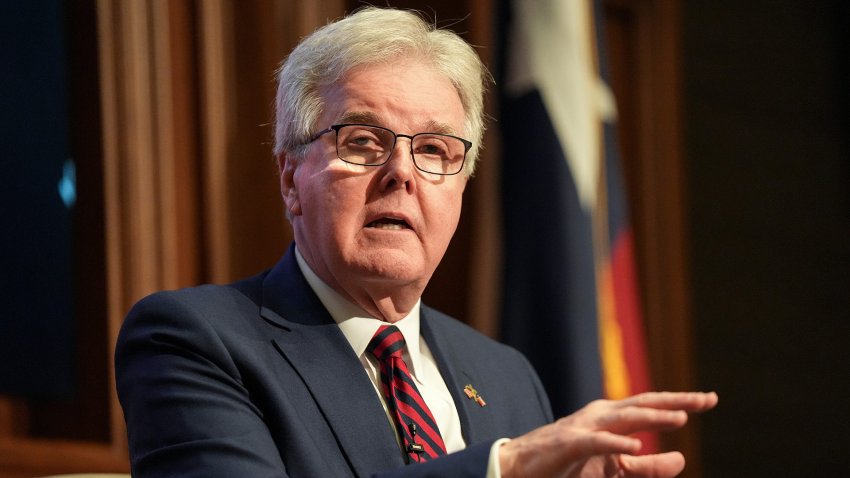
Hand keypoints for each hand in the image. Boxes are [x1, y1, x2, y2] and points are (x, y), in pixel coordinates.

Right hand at [499, 391, 717, 477]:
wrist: (521, 468)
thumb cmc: (568, 466)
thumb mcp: (615, 469)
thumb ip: (648, 466)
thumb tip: (682, 459)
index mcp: (612, 418)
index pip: (651, 406)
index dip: (681, 402)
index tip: (710, 399)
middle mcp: (601, 416)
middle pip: (643, 404)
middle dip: (676, 401)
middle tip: (707, 399)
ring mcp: (584, 427)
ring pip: (624, 417)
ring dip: (652, 416)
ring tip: (681, 417)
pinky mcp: (569, 444)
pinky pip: (596, 441)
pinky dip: (616, 442)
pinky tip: (636, 445)